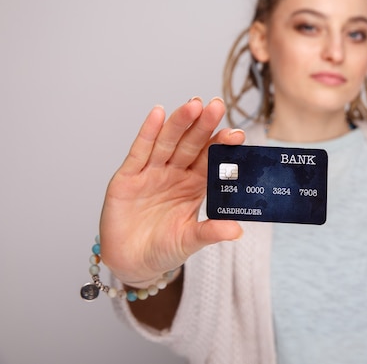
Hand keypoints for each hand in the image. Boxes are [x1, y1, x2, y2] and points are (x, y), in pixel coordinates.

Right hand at [99, 97, 244, 285]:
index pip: (211, 160)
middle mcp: (175, 173)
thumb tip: (237, 231)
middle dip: (204, 125)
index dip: (222, 146)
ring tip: (194, 105)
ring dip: (180, 123)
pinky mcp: (128, 176)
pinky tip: (158, 113)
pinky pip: (140, 151)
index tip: (237, 134)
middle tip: (217, 106)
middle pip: (192, 145)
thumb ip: (210, 232)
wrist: (131, 262)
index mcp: (195, 185)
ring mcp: (152, 172)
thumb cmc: (164, 249)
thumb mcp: (189, 241)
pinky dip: (148, 132)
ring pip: (168, 142)